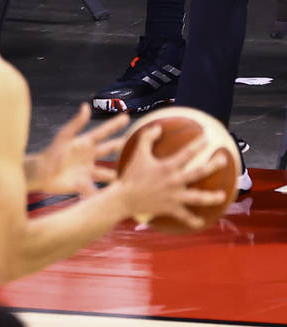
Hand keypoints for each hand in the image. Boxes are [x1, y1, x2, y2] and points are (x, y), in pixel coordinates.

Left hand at [34, 103, 127, 195]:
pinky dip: (107, 192)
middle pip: (110, 151)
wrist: (41, 173)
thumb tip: (86, 105)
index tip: (127, 117)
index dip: (114, 125)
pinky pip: (99, 189)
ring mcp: (89, 171)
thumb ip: (77, 123)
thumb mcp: (65, 137)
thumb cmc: (52, 152)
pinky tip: (120, 196)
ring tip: (136, 175)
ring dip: (120, 174)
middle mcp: (90, 157)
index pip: (103, 132)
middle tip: (140, 144)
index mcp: (85, 143)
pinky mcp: (86, 184)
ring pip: (109, 172)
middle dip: (123, 147)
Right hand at [115, 127, 229, 229]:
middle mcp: (175, 181)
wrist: (124, 198)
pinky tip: (201, 222)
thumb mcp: (137, 154)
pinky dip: (193, 220)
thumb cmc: (131, 174)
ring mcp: (175, 196)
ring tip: (223, 196)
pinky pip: (185, 216)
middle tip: (224, 159)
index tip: (207, 138)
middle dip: (213, 165)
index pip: (187, 153)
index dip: (198, 144)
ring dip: (212, 197)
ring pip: (198, 198)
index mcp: (167, 167)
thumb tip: (158, 127)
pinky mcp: (171, 209)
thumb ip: (147, 138)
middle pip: (199, 173)